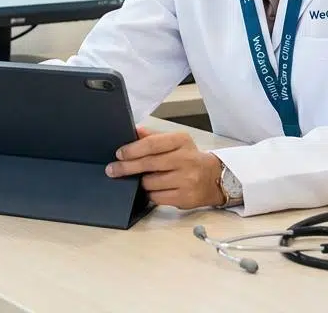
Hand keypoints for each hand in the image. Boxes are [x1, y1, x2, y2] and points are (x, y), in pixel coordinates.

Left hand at [105, 126, 225, 209]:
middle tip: (112, 169)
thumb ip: (153, 136)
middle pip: (148, 164)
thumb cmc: (189, 158)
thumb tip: (133, 131)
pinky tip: (152, 189)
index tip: (119, 154)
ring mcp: (187, 180)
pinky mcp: (186, 198)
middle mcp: (186, 159)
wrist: (215, 178)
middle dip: (126, 167)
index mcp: (181, 141)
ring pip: (150, 182)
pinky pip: (157, 197)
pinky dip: (150, 193)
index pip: (152, 144)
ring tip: (140, 179)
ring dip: (140, 181)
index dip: (132, 149)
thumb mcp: (175, 141)